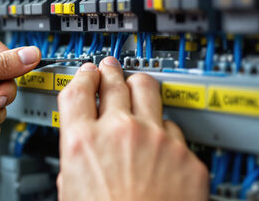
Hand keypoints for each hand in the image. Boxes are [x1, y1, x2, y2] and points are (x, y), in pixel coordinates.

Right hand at [56, 57, 208, 200]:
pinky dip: (166, 133)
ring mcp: (157, 140)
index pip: (78, 88)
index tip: (86, 73)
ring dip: (140, 87)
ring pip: (149, 91)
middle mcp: (120, 132)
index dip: (81, 75)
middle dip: (109, 72)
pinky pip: (175, 130)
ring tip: (139, 87)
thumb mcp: (72, 191)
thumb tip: (81, 150)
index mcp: (83, 141)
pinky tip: (161, 144)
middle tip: (109, 69)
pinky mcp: (186, 155)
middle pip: (114, 81)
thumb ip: (76, 160)